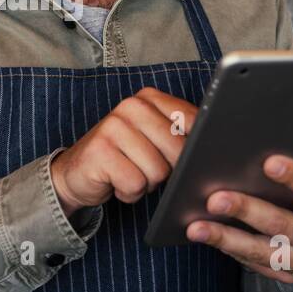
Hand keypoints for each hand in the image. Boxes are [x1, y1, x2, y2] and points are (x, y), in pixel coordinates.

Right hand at [50, 87, 196, 216]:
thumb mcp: (154, 140)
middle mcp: (132, 106)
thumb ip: (181, 135)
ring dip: (147, 184)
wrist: (76, 173)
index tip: (185, 158)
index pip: (194, 121)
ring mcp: (114, 127)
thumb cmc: (124, 158)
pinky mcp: (100, 151)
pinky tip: (116, 183)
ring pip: (158, 171)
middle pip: (178, 150)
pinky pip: (135, 184)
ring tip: (129, 174)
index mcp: (150, 98)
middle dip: (168, 171)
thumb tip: (215, 148)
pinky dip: (129, 193)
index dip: (196, 148)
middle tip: (146, 168)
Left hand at [185, 131, 292, 283]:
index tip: (269, 162)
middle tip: (216, 198)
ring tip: (195, 227)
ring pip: (261, 250)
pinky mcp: (283, 275)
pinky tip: (204, 236)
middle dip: (247, 211)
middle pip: (282, 225)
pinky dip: (227, 249)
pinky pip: (252, 262)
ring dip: (226, 238)